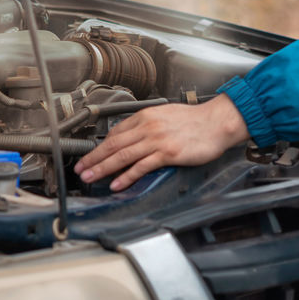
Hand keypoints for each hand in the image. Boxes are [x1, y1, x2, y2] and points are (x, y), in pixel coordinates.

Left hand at [74, 95, 249, 191]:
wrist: (217, 122)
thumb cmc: (196, 120)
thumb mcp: (167, 115)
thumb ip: (149, 125)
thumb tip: (133, 137)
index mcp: (147, 116)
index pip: (116, 132)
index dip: (100, 146)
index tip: (90, 156)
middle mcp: (149, 126)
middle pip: (114, 145)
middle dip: (94, 159)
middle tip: (81, 170)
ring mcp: (157, 140)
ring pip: (123, 156)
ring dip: (103, 168)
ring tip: (91, 178)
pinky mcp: (167, 153)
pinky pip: (141, 166)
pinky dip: (127, 176)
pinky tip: (117, 184)